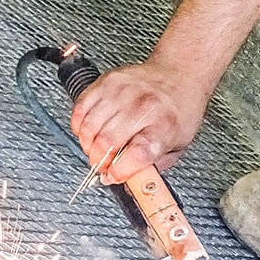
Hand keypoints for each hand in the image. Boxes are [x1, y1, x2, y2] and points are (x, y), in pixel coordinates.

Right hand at [69, 60, 207, 182]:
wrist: (179, 74)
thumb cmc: (179, 110)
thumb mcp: (177, 145)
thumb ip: (152, 167)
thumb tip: (129, 184)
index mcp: (164, 126)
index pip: (135, 155)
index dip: (119, 172)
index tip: (115, 176)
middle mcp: (142, 107)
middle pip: (106, 143)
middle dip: (100, 162)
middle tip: (104, 165)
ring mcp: (122, 92)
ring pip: (89, 128)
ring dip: (88, 146)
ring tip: (97, 149)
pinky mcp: (107, 82)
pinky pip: (80, 109)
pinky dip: (79, 126)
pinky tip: (89, 131)